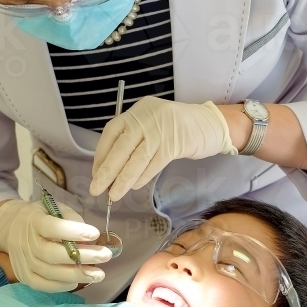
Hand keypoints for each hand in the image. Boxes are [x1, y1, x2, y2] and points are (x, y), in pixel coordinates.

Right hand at [0, 199, 111, 292]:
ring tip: (99, 274)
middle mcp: (26, 242)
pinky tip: (78, 281)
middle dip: (82, 257)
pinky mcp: (24, 275)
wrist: (10, 227)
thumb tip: (90, 239)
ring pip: (50, 272)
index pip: (53, 227)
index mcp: (34, 221)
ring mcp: (24, 261)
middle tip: (105, 256)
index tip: (95, 234)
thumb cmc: (41, 217)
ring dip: (78, 275)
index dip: (74, 232)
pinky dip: (62, 286)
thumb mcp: (54, 208)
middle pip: (53, 254)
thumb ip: (71, 220)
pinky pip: (43, 285)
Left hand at [90, 96, 236, 200]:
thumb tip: (111, 166)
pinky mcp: (175, 144)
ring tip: (114, 195)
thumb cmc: (178, 127)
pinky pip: (154, 164)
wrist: (210, 124)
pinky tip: (134, 187)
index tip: (96, 173)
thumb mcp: (152, 124)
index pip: (112, 132)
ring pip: (136, 159)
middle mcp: (147, 118)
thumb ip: (134, 138)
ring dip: (123, 179)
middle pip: (121, 147)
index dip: (101, 154)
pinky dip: (143, 177)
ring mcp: (161, 130)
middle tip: (97, 189)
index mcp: (137, 111)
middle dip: (107, 171)